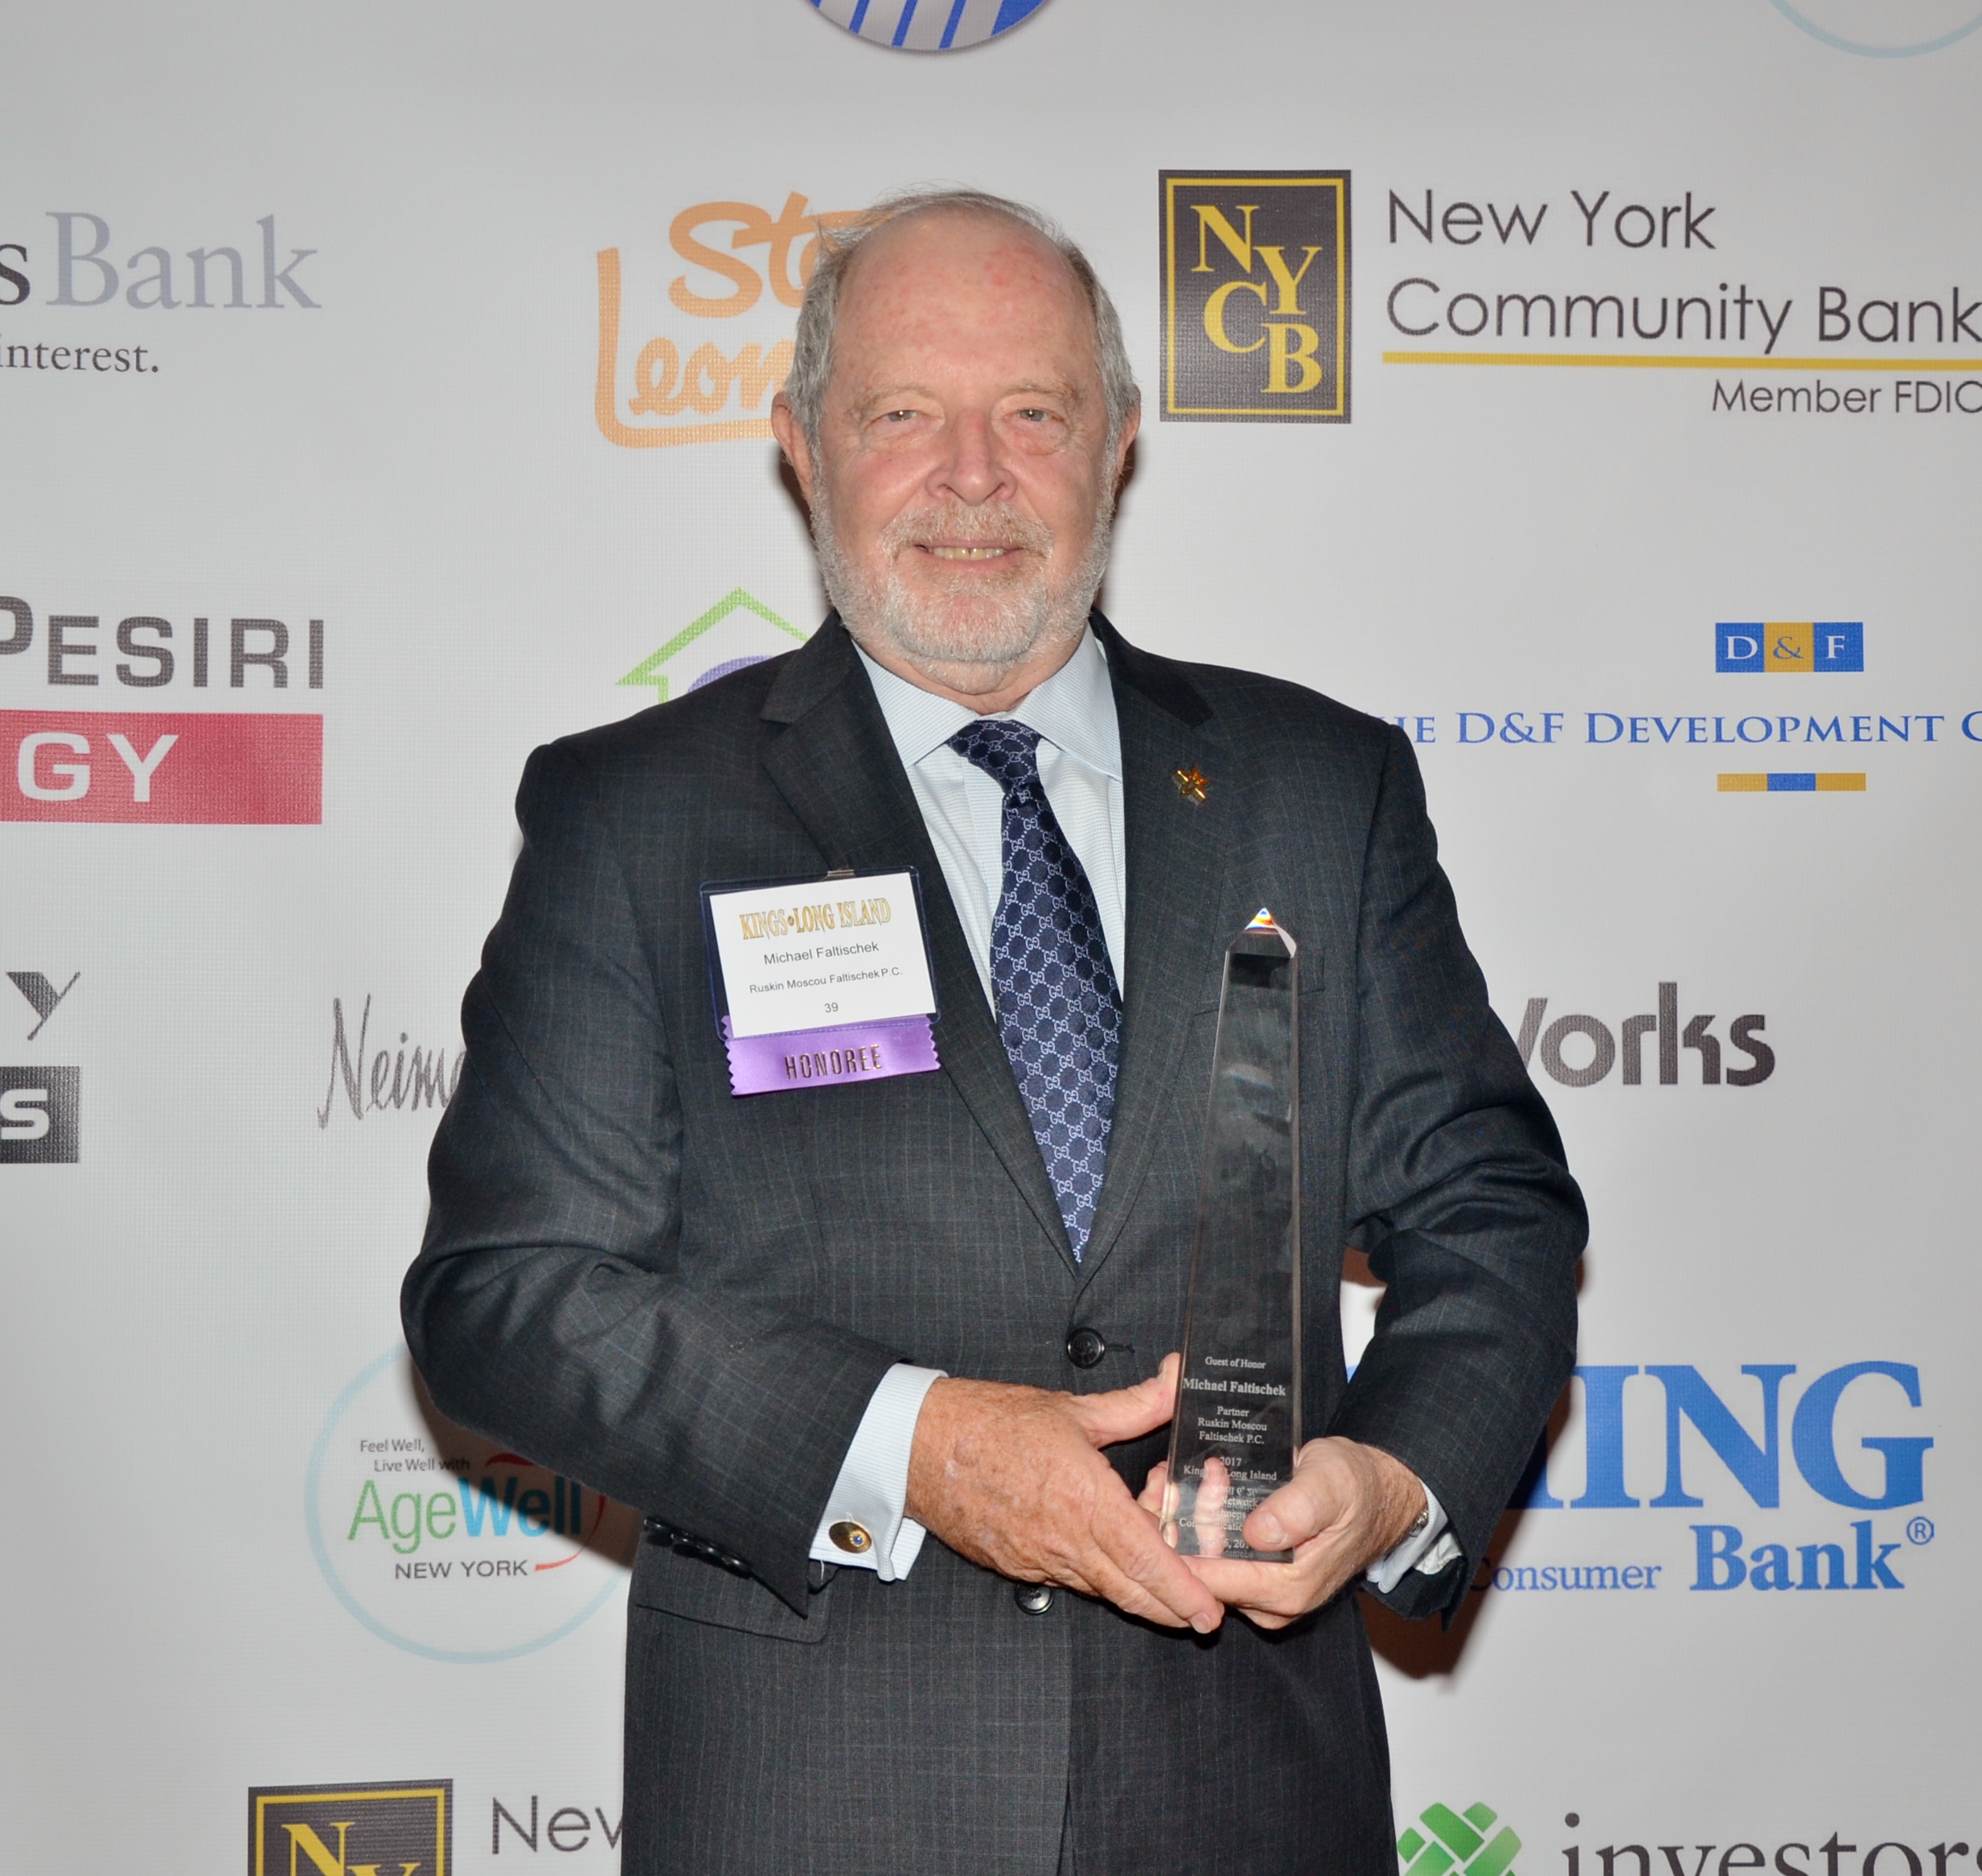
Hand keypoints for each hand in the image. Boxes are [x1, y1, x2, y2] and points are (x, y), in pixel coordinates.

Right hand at [906, 1353, 1224, 1632]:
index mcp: (1084, 1500)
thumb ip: (1136, 1403)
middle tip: (1204, 1613)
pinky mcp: (1019, 1568)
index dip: (1185, 1590)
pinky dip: (1097, 1576)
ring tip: (1158, 1566)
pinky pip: (1070, 1582)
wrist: (922, 1446)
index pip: (1147, 1559)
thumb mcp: (1073, 1408)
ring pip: (1103, 1590)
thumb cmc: (990, 1423)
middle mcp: (1065, 1541)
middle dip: (1175, 1610)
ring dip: (1136, 1588)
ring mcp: (1040, 1561)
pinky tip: (1105, 1552)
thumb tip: (1174, 1379)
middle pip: (1133, 1594)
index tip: (1211, 1609)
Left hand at [1138, 1435, 1425, 1629]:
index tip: (1162, 1500)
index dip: (1179, 1542)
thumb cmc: (1354, 1486)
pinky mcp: (1256, 1576)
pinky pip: (1214, 1558)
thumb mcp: (1330, 1484)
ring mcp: (1262, 1593)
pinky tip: (1190, 1490)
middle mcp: (1271, 1602)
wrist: (1376, 1496)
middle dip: (1176, 1528)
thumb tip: (1259, 1533)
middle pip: (1200, 1575)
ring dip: (1184, 1523)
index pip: (1211, 1581)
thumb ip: (1297, 1509)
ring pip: (1203, 1566)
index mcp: (1288, 1588)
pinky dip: (1197, 1525)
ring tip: (1175, 1478)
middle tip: (1167, 1479)